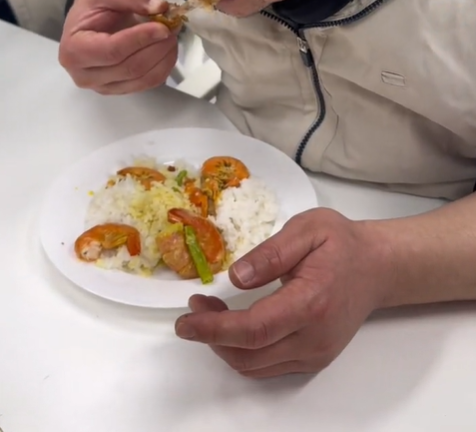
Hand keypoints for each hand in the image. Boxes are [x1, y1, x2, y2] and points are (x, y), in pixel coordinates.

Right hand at [59, 0, 177, 93]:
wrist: (90, 20)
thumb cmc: (94, 5)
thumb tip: (160, 7)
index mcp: (74, 49)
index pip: (112, 51)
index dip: (141, 39)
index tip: (162, 27)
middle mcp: (84, 75)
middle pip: (129, 68)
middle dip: (156, 47)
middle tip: (172, 28)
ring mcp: (102, 87)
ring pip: (142, 78)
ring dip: (164, 58)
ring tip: (172, 36)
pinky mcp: (119, 90)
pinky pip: (148, 84)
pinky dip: (164, 67)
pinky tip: (168, 49)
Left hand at [175, 209, 392, 377]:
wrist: (377, 267)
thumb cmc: (342, 244)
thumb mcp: (307, 229)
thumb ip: (271, 253)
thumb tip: (236, 277)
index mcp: (311, 303)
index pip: (254, 329)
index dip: (214, 329)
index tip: (186, 320)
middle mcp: (314, 338)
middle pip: (249, 355)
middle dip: (211, 336)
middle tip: (195, 307)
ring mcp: (315, 354)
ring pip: (255, 367)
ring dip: (224, 345)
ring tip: (210, 313)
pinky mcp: (313, 359)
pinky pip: (268, 367)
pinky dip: (243, 351)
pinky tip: (234, 325)